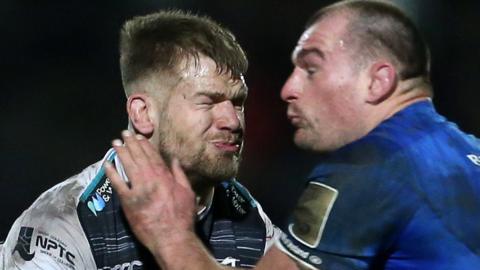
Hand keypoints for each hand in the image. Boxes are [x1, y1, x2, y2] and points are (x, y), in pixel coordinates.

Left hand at [104, 130, 195, 253]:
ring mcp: (138, 189)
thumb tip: (174, 160)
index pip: (153, 156)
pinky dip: (112, 173)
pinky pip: (118, 184)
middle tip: (124, 134)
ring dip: (121, 153)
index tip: (139, 137)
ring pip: (128, 166)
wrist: (172, 237)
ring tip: (115, 144)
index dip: (145, 145)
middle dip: (131, 144)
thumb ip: (179, 174)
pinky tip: (107, 164)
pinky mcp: (128, 201)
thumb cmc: (182, 216)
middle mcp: (151, 179)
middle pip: (139, 157)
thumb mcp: (187, 192)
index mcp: (165, 177)